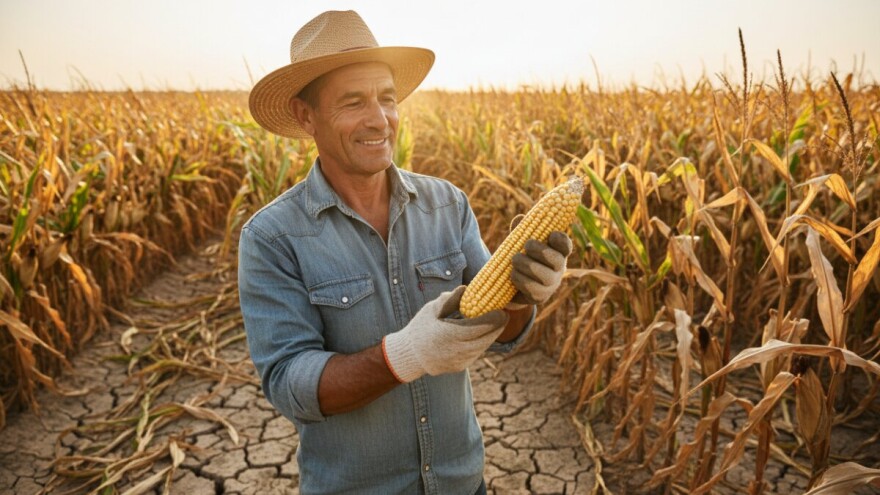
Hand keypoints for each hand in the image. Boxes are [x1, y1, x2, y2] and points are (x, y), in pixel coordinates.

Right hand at [382, 286, 508, 382]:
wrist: (410, 356)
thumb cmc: (420, 328)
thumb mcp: (431, 310)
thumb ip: (450, 299)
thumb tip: (466, 289)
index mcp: (448, 335)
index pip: (479, 327)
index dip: (493, 319)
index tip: (502, 310)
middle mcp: (456, 351)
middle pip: (485, 338)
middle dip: (497, 326)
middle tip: (504, 315)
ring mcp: (459, 361)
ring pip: (483, 347)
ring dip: (490, 335)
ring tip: (496, 323)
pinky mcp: (460, 367)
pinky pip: (476, 353)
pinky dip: (481, 343)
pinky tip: (482, 334)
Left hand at [510, 231, 571, 305]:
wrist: (511, 285)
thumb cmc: (521, 257)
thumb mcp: (520, 242)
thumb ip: (521, 230)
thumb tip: (520, 219)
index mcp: (556, 252)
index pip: (565, 245)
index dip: (561, 240)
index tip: (551, 234)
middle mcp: (558, 268)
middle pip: (557, 260)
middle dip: (541, 251)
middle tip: (527, 245)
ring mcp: (551, 284)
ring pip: (545, 275)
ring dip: (527, 265)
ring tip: (514, 260)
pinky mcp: (540, 296)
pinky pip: (532, 288)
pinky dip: (520, 279)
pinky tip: (513, 274)